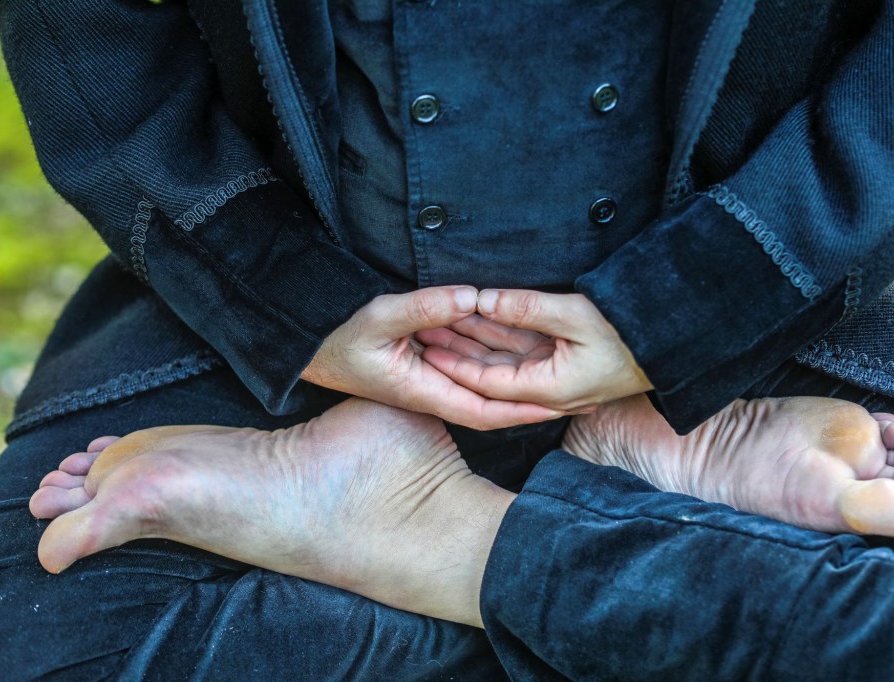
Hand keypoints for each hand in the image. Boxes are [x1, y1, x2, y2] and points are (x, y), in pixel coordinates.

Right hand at [302, 286, 560, 429]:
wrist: (312, 343)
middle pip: (495, 404)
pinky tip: (519, 349)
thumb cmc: (340, 336)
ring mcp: (433, 380)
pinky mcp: (429, 367)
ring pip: (485, 385)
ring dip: (520, 383)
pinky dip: (497, 361)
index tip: (561, 406)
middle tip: (581, 396)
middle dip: (535, 402)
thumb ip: (426, 308)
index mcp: (427, 391)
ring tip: (563, 376)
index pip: (487, 411)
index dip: (525, 410)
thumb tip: (473, 297)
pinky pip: (471, 369)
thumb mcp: (381, 317)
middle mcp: (435, 392)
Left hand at [416, 289, 652, 411]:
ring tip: (439, 322)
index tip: (426, 345)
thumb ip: (527, 308)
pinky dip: (499, 337)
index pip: (488, 383)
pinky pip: (524, 353)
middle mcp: (550, 392)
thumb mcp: (577, 315)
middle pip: (491, 374)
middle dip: (456, 352)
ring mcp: (558, 380)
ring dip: (473, 343)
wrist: (673, 342)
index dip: (455, 364)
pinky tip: (477, 318)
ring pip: (505, 361)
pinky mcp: (565, 366)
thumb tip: (482, 299)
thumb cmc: (630, 331)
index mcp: (550, 390)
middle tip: (422, 332)